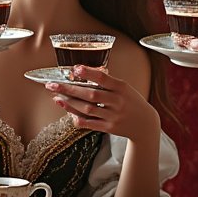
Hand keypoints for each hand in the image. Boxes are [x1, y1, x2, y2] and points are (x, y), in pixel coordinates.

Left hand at [44, 66, 159, 142]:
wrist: (145, 124)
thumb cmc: (132, 102)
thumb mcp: (125, 88)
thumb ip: (108, 82)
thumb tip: (84, 73)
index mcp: (121, 88)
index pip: (103, 78)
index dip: (88, 73)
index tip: (74, 68)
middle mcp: (117, 101)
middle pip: (90, 94)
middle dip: (69, 89)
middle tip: (52, 85)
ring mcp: (113, 116)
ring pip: (87, 109)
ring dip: (69, 103)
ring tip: (57, 98)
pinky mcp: (109, 128)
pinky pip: (90, 123)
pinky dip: (78, 119)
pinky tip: (68, 113)